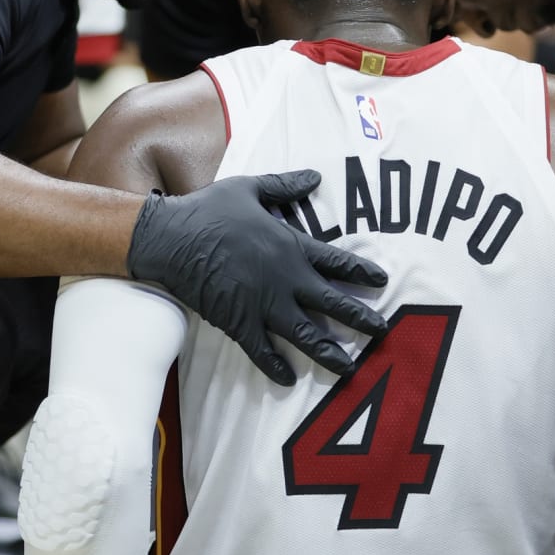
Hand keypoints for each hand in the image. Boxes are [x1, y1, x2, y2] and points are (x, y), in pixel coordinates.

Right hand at [127, 170, 387, 385]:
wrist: (171, 239)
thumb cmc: (209, 210)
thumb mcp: (250, 188)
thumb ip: (285, 185)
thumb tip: (314, 176)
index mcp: (291, 246)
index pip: (338, 262)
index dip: (362, 273)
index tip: (382, 283)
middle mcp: (285, 279)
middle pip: (333, 304)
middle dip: (361, 319)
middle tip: (383, 332)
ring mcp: (263, 304)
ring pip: (307, 335)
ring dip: (331, 353)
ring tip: (350, 368)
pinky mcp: (239, 322)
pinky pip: (262, 351)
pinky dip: (276, 367)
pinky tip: (289, 379)